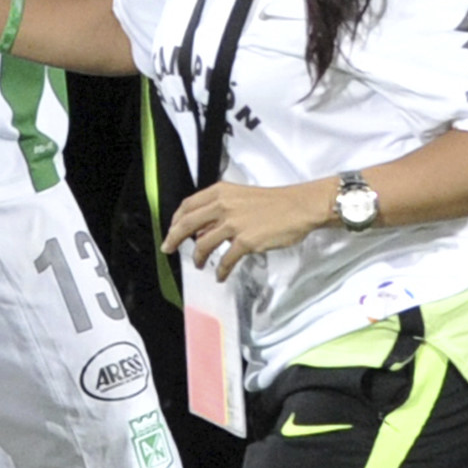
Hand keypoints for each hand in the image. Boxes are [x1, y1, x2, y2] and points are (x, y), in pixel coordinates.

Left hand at [164, 173, 334, 278]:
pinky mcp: (246, 241)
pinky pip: (225, 260)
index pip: (187, 205)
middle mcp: (223, 205)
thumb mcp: (241, 197)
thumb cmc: (274, 202)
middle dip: (174, 239)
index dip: (175, 220)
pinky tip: (220, 276)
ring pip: (203, 244)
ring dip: (198, 258)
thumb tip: (204, 230)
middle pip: (187, 224)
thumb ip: (220, 210)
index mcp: (220, 192)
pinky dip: (221, 271)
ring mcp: (234, 224)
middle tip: (168, 249)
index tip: (171, 230)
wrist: (299, 207)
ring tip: (200, 265)